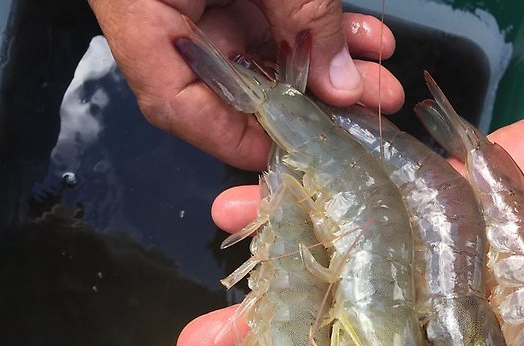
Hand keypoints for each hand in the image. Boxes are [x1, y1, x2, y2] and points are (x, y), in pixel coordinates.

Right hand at [88, 0, 402, 169]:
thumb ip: (304, 17)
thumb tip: (347, 90)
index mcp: (142, 14)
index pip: (178, 104)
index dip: (235, 137)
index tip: (293, 152)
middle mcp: (166, 13)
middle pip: (236, 80)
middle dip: (311, 97)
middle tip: (364, 111)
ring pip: (266, 46)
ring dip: (328, 61)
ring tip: (380, 75)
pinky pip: (274, 10)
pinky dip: (320, 21)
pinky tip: (368, 33)